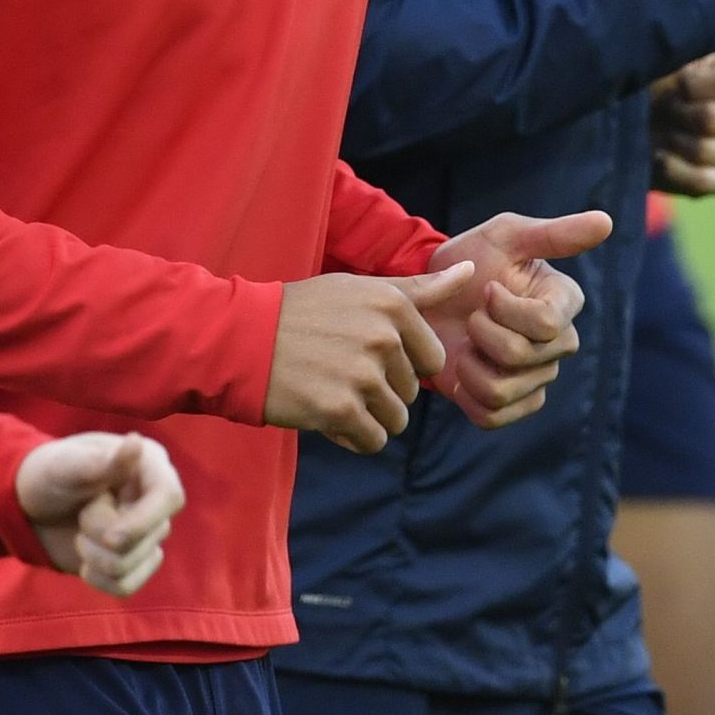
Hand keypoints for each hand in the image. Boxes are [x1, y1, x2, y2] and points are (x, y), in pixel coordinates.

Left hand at [17, 432, 187, 597]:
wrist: (30, 505)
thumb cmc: (49, 473)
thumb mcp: (66, 464)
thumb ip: (100, 461)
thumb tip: (136, 442)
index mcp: (148, 465)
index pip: (169, 497)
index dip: (143, 522)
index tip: (110, 538)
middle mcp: (155, 500)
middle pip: (148, 540)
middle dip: (101, 534)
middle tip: (81, 513)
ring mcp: (147, 533)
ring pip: (133, 566)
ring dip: (94, 556)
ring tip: (80, 533)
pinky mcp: (134, 561)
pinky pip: (127, 586)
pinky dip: (99, 580)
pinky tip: (85, 563)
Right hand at [264, 263, 479, 453]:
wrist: (241, 340)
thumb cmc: (303, 313)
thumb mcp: (359, 288)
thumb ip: (420, 289)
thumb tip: (472, 274)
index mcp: (393, 305)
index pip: (430, 359)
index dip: (399, 363)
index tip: (363, 351)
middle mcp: (383, 338)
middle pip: (411, 391)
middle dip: (380, 390)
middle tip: (338, 370)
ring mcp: (362, 375)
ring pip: (395, 420)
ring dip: (367, 415)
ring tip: (331, 390)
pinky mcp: (340, 409)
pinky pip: (372, 440)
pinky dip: (350, 435)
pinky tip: (324, 412)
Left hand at [425, 211, 614, 426]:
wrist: (430, 297)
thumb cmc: (469, 260)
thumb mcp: (505, 236)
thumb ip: (555, 234)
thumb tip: (606, 221)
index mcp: (564, 303)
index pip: (545, 324)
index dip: (504, 308)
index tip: (487, 287)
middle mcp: (559, 343)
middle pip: (519, 356)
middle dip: (480, 331)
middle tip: (471, 315)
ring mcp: (537, 378)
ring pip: (500, 390)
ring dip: (468, 363)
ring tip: (465, 342)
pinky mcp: (512, 405)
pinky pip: (490, 416)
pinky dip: (465, 393)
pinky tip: (461, 369)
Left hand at [651, 48, 714, 197]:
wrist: (626, 117)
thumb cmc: (648, 77)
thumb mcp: (665, 56)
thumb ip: (690, 51)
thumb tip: (703, 58)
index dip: (694, 85)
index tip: (677, 82)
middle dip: (677, 112)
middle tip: (664, 105)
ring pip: (706, 151)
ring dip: (672, 139)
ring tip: (662, 127)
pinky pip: (704, 179)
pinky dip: (674, 169)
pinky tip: (660, 156)